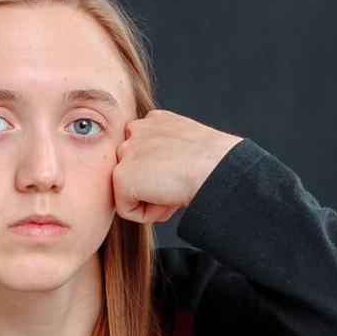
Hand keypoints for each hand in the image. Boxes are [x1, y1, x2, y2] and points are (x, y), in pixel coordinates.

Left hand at [112, 109, 244, 224]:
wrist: (215, 167)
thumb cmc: (213, 162)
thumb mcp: (188, 146)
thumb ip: (166, 153)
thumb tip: (157, 177)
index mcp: (153, 120)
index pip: (144, 155)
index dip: (163, 174)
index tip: (182, 177)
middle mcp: (134, 130)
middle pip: (135, 173)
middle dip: (154, 187)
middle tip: (179, 188)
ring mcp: (125, 151)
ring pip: (130, 191)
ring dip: (152, 200)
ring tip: (175, 193)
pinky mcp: (121, 175)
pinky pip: (127, 210)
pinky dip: (148, 214)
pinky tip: (168, 201)